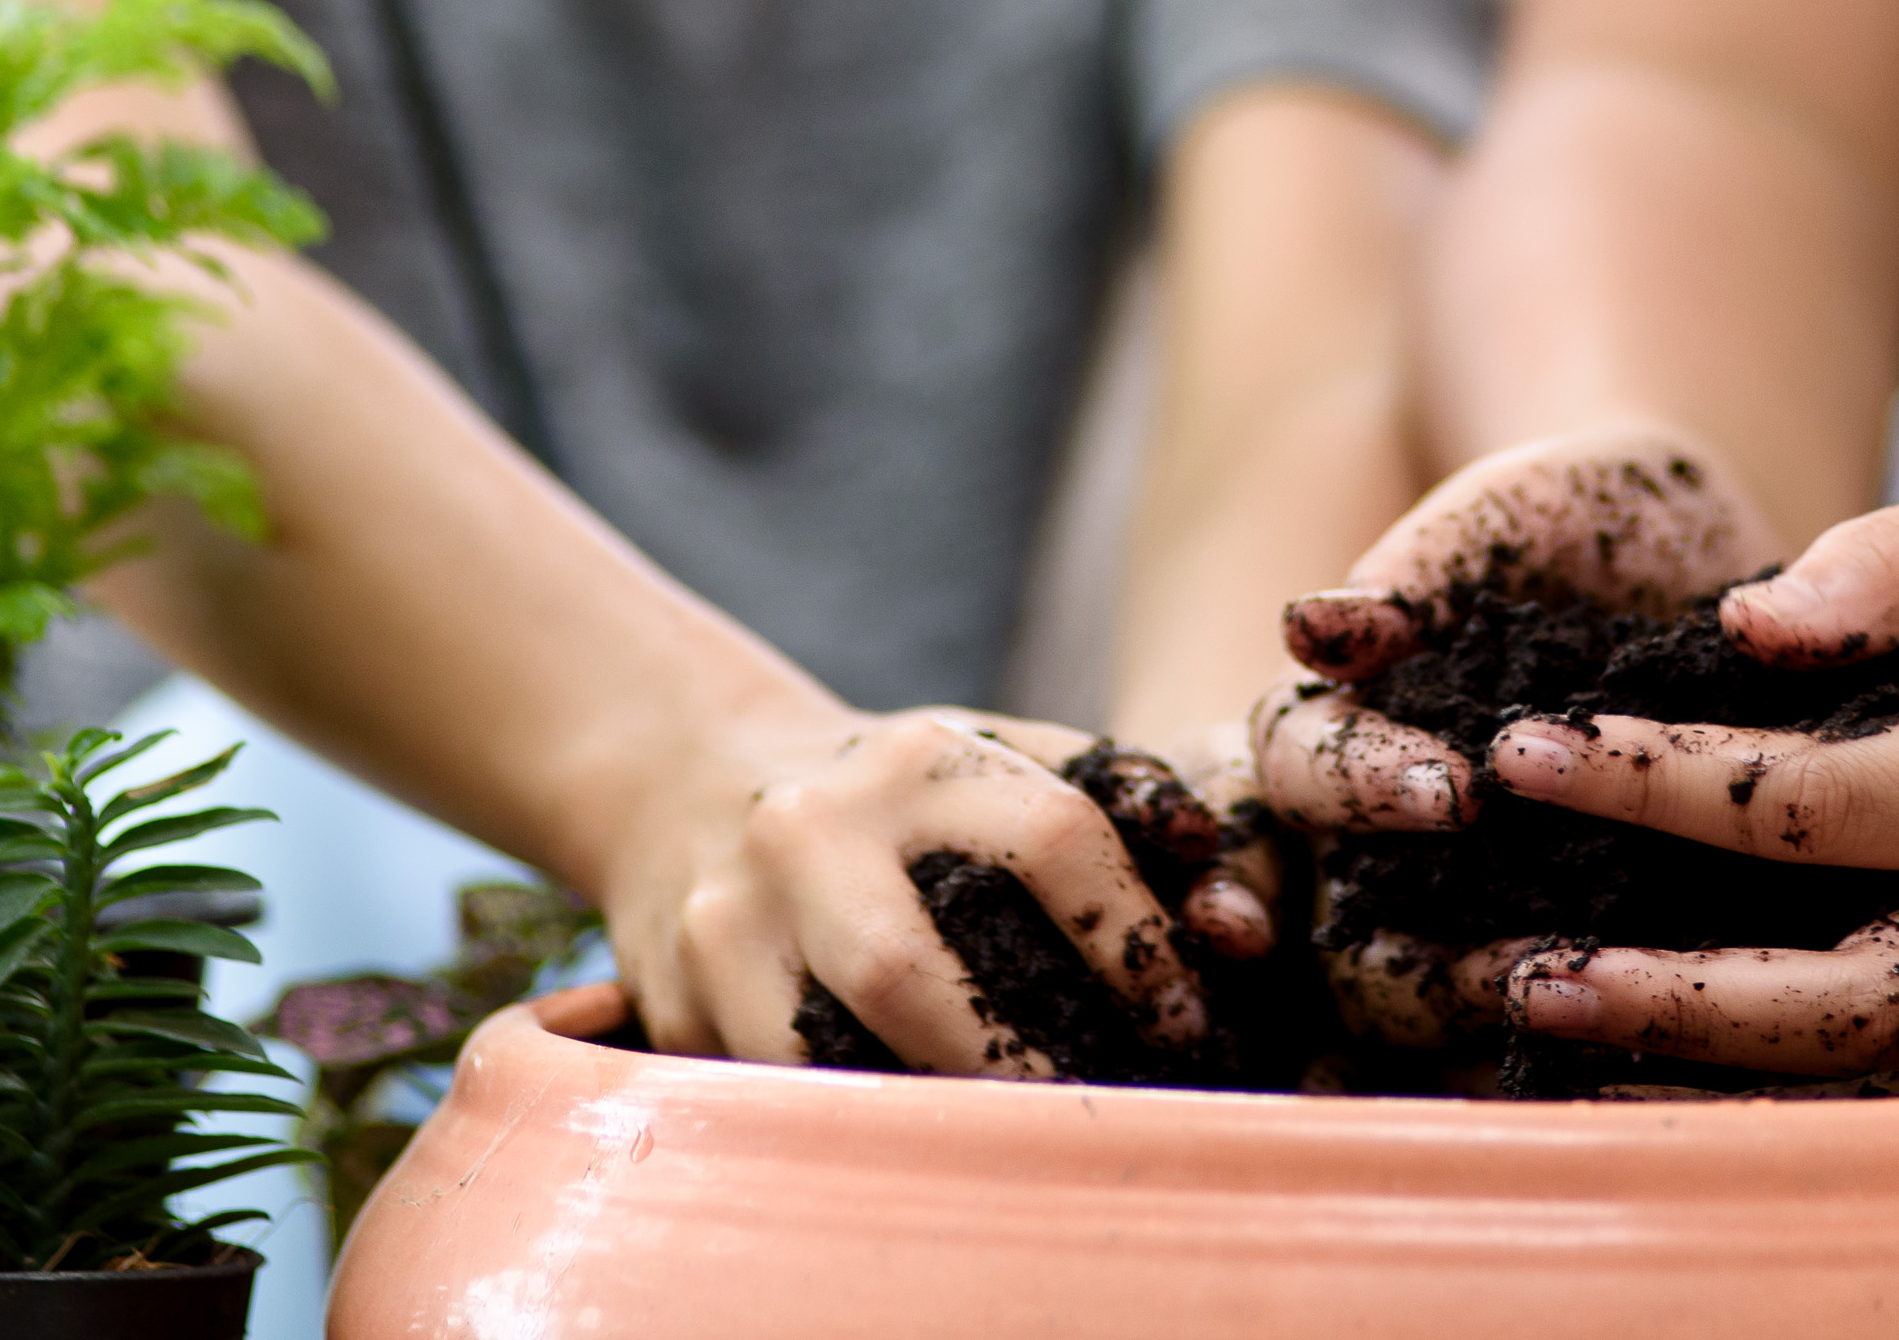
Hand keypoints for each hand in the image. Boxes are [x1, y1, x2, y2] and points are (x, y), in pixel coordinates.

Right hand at [612, 703, 1238, 1076]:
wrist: (685, 775)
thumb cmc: (889, 791)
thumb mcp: (986, 751)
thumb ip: (1109, 795)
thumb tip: (1226, 885)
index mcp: (916, 759)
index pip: (1051, 840)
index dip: (1132, 941)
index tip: (1184, 1018)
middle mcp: (809, 829)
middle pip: (908, 973)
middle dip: (1011, 1066)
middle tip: (1092, 1115)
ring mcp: (723, 917)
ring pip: (812, 1051)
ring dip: (911, 1111)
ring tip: (1000, 1147)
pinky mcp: (672, 994)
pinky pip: (762, 1090)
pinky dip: (837, 1121)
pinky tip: (903, 1137)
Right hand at [1244, 431, 1787, 1040]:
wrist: (1723, 566)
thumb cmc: (1594, 515)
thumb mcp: (1522, 509)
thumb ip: (1423, 563)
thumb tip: (1312, 630)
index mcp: (1348, 718)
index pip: (1300, 765)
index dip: (1358, 790)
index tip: (1459, 793)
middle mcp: (1382, 831)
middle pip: (1330, 925)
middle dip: (1398, 958)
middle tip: (1501, 960)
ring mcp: (1469, 905)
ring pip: (1414, 1003)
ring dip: (1476, 1024)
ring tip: (1571, 1016)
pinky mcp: (1569, 955)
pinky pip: (1539, 1034)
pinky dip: (1569, 1057)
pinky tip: (1634, 1068)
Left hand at [1472, 480, 1898, 1088]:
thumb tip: (1745, 630)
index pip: (1825, 804)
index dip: (1667, 782)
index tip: (1528, 752)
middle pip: (1847, 1000)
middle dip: (1670, 993)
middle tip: (1518, 964)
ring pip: (1885, 1095)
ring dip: (1715, 1080)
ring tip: (1562, 1038)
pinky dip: (1801, 1117)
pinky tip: (1672, 1088)